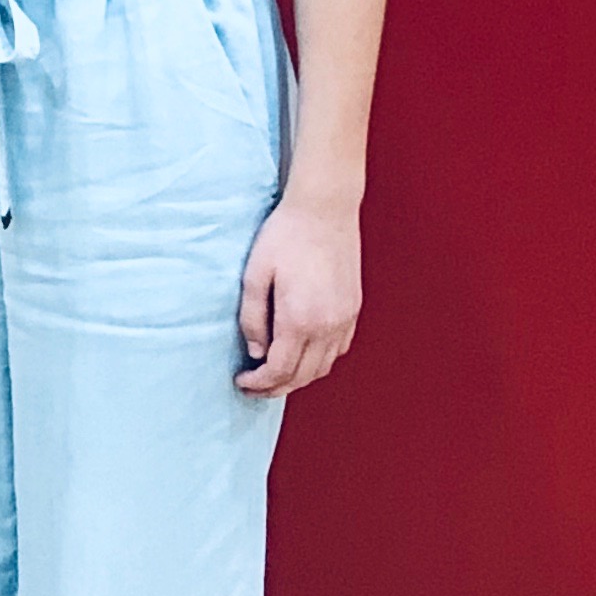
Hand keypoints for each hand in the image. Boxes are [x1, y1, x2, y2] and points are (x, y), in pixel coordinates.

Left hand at [236, 195, 359, 393]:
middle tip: (255, 387)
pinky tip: (302, 353)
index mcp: (300, 319)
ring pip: (324, 367)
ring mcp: (345, 318)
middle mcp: (328, 326)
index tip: (242, 382)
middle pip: (303, 376)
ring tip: (276, 374)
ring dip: (299, 377)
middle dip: (277, 388)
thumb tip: (256, 352)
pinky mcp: (354, 308)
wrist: (325, 208)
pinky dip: (320, 361)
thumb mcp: (254, 275)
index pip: (280, 370)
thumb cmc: (285, 236)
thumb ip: (252, 318)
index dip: (259, 383)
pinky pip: (338, 349)